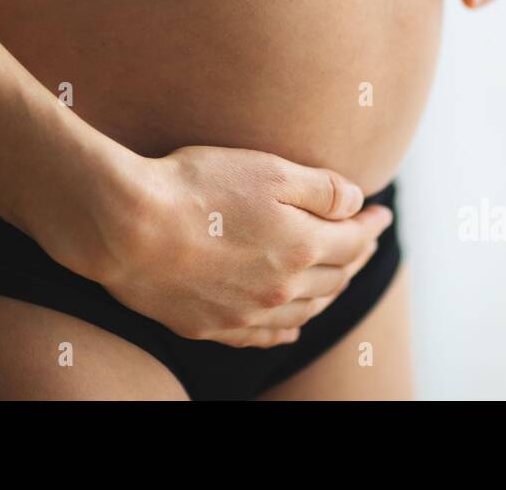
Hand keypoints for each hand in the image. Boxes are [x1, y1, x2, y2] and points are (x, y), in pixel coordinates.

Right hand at [75, 145, 392, 347]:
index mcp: (301, 247)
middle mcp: (281, 290)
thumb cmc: (195, 188)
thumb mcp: (268, 169)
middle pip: (333, 278)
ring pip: (304, 311)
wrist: (125, 226)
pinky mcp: (210, 326)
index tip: (380, 213)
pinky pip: (264, 337)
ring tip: (336, 277)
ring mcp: (245, 314)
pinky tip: (292, 327)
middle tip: (363, 240)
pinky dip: (287, 330)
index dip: (370, 225)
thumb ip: (320, 189)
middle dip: (354, 256)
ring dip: (327, 292)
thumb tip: (356, 203)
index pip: (353, 240)